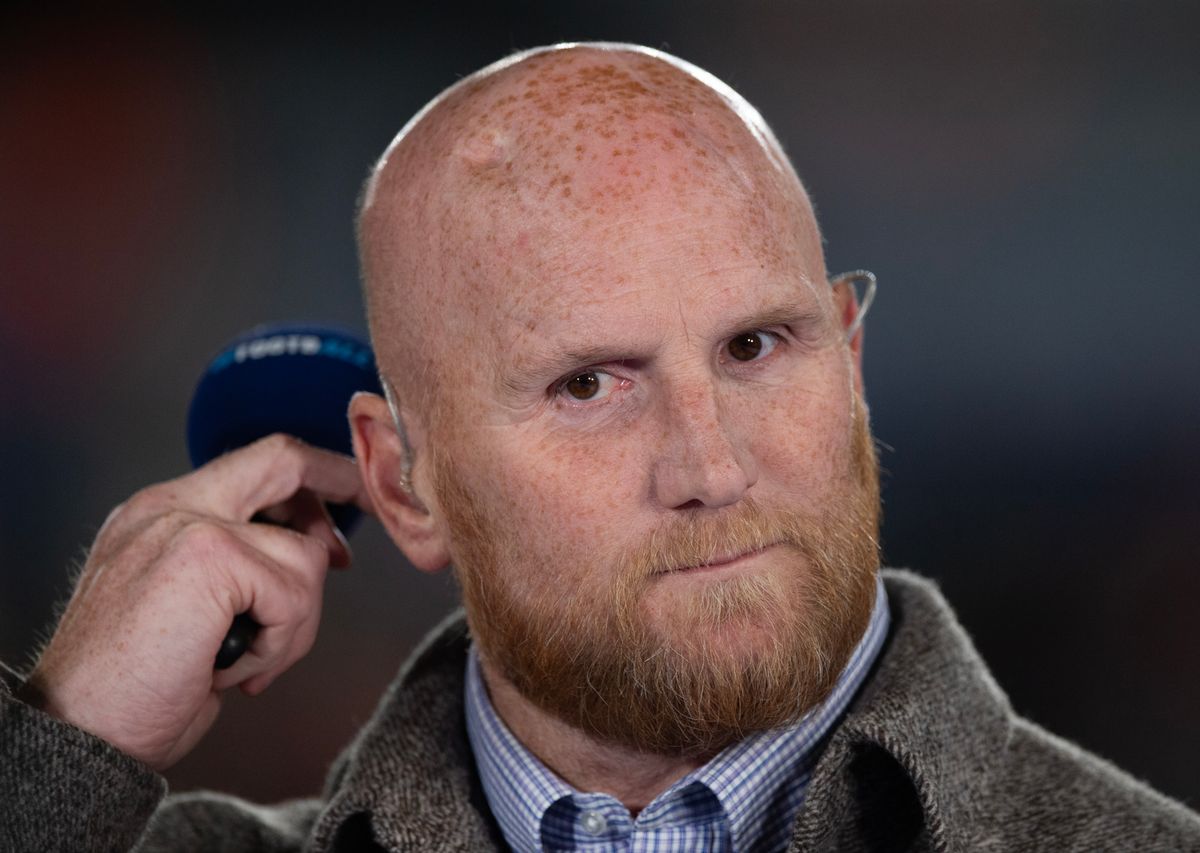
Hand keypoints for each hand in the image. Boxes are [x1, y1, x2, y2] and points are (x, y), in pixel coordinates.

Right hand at [20, 434, 373, 770]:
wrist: (83, 733)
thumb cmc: (134, 688)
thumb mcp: (190, 608)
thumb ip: (238, 566)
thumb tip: (314, 551)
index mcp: (163, 513)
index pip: (255, 464)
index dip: (313, 479)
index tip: (344, 509)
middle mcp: (171, 506)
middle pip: (285, 460)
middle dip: (342, 486)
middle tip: (349, 552)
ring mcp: (189, 524)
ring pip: (304, 555)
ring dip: (294, 626)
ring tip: (247, 663)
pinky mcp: (209, 554)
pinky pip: (294, 595)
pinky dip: (280, 647)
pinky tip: (234, 673)